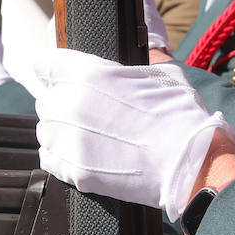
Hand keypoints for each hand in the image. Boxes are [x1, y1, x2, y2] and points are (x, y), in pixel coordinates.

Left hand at [24, 48, 234, 220]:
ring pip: (46, 130)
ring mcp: (69, 140)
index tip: (57, 76)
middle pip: (46, 100)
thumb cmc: (179, 114)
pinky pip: (49, 158)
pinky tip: (86, 153)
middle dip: (63, 102)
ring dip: (62, 130)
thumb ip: (121, 72)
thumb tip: (111, 73)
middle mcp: (71, 104)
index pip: (44, 64)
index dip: (52, 70)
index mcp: (89, 74)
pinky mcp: (73, 171)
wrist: (189, 161)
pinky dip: (62, 155)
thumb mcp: (156, 74)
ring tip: (91, 136)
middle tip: (91, 112)